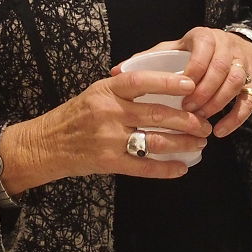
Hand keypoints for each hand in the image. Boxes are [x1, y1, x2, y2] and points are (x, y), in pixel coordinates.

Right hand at [0, 69, 211, 193]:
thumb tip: (164, 86)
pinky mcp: (108, 162)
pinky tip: (182, 168)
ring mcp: (108, 138)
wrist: (45, 144)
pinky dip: (165, 169)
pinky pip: (143, 166)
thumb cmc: (75, 115)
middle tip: (205, 124)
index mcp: (106, 90)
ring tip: (200, 144)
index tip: (191, 85)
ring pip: (155, 140)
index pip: (142, 82)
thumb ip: (124, 90)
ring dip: (182, 144)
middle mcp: (109, 112)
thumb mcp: (95, 92)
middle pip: (156, 114)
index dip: (168, 82)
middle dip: (187, 120)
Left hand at [121, 27, 251, 138]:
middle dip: (204, 91)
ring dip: (218, 103)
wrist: (233, 48)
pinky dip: (236, 118)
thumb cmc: (193, 52)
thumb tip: (115, 72)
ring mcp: (242, 64)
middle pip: (221, 68)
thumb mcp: (172, 49)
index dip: (194, 71)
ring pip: (236, 83)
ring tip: (200, 120)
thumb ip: (147, 60)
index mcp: (204, 37)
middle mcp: (226, 47)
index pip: (203, 50)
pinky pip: (249, 100)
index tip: (181, 91)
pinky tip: (220, 131)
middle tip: (188, 110)